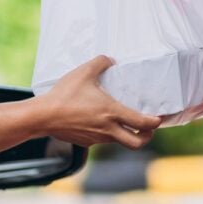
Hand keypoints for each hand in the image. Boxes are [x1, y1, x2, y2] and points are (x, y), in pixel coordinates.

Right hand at [39, 55, 160, 148]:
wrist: (43, 117)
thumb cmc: (64, 95)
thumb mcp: (83, 72)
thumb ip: (100, 62)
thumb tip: (110, 60)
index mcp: (111, 113)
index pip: (143, 123)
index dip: (155, 122)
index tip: (159, 118)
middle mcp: (108, 129)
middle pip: (137, 143)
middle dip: (146, 137)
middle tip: (147, 129)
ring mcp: (96, 139)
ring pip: (118, 141)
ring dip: (125, 134)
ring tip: (122, 121)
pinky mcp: (85, 142)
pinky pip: (101, 140)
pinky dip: (106, 133)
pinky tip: (98, 121)